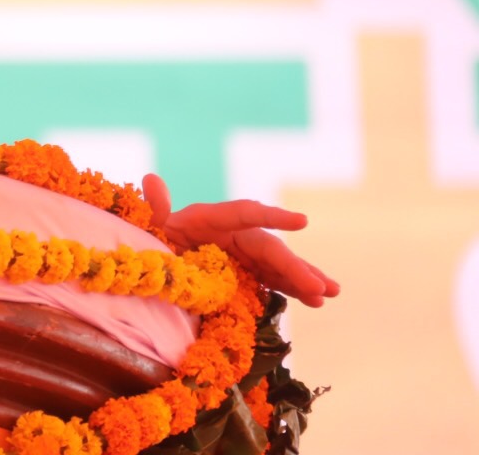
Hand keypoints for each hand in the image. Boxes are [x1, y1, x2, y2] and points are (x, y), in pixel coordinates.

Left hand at [143, 173, 339, 308]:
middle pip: (268, 247)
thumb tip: (150, 178)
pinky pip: (273, 280)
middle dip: (295, 266)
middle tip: (318, 287)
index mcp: (211, 218)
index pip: (246, 213)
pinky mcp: (246, 273)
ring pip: (278, 264)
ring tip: (329, 293)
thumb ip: (156, 209)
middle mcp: (232, 234)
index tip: (303, 222)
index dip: (273, 216)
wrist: (151, 262)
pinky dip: (293, 289)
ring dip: (304, 278)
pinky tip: (314, 301)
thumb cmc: (150, 240)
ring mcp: (241, 254)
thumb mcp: (150, 227)